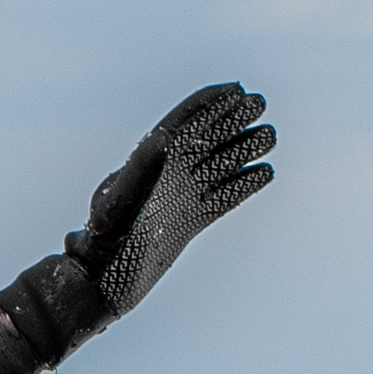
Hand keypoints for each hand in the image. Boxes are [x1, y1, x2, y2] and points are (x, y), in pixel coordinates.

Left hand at [69, 83, 273, 321]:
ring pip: (218, 166)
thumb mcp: (116, 206)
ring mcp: (180, 199)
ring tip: (269, 134)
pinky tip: (264, 173)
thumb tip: (164, 137)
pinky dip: (243, 185)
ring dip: (243, 148)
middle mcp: (166, 177)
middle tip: (259, 103)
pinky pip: (222, 198)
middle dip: (231, 119)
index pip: (182, 123)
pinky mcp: (190, 222)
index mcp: (148, 164)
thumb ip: (139, 172)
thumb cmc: (103, 245)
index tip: (236, 89)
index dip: (208, 103)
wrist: (103, 284)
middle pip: (204, 139)